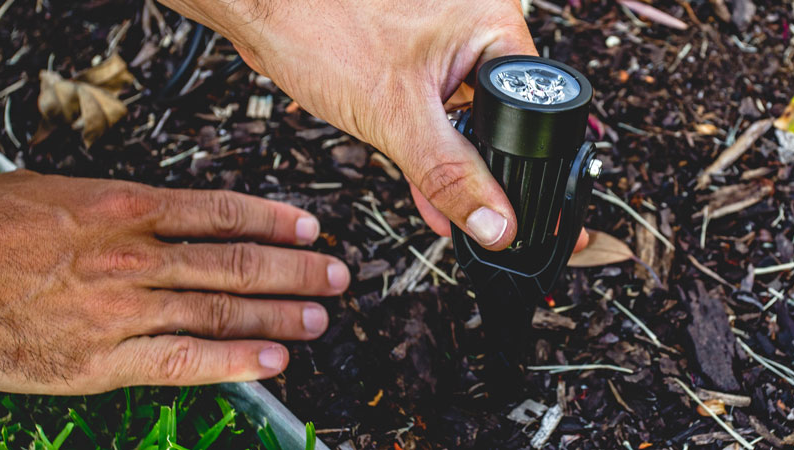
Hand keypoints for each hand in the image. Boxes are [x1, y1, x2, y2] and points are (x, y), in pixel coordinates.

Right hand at [0, 171, 348, 394]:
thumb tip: (167, 216)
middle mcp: (132, 256)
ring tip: (318, 318)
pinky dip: (234, 361)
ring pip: (219, 310)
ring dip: (279, 315)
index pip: (220, 213)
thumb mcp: (53, 192)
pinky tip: (273, 362)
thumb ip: (117, 207)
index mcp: (123, 207)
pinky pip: (183, 361)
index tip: (310, 229)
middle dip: (294, 271)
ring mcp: (120, 310)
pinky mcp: (101, 360)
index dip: (273, 222)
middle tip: (336, 276)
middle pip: (234, 263)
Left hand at [157, 0, 588, 251]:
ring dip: (450, 161)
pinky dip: (429, 147)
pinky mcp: (417, 54)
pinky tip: (425, 190)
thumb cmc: (320, 28)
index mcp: (492, 25)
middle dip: (480, 168)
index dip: (519, 164)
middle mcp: (477, 26)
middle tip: (472, 212)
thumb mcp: (396, 118)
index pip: (531, 111)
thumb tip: (498, 224)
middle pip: (501, 117)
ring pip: (466, 119)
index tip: (510, 210)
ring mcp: (447, 39)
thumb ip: (451, 175)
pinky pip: (438, 110)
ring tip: (436, 195)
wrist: (261, 7)